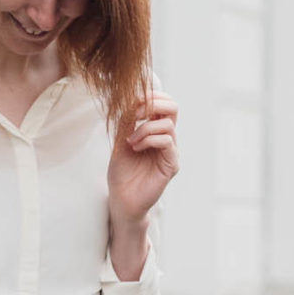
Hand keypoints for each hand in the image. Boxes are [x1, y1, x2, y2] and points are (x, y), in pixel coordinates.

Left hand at [107, 90, 178, 231]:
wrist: (121, 199)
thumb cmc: (121, 172)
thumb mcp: (120, 140)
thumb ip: (127, 121)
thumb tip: (132, 99)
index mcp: (155, 130)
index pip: (162, 103)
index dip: (149, 95)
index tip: (132, 100)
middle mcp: (166, 138)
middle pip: (173, 107)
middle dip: (153, 103)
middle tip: (135, 112)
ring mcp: (171, 151)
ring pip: (167, 124)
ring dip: (145, 127)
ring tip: (130, 140)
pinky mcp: (172, 164)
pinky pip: (167, 141)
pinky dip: (149, 139)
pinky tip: (135, 148)